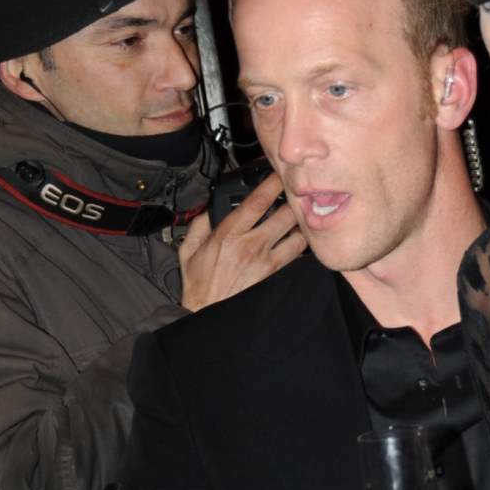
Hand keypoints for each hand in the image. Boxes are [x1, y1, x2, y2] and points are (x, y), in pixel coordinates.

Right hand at [178, 173, 305, 311]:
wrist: (208, 314)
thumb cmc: (199, 283)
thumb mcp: (189, 249)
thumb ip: (201, 223)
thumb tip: (212, 208)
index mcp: (228, 234)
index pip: (257, 202)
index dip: (272, 184)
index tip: (279, 175)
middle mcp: (252, 246)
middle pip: (285, 216)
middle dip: (293, 202)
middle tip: (296, 195)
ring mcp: (267, 263)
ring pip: (298, 237)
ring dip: (300, 226)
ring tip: (300, 219)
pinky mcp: (275, 277)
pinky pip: (296, 258)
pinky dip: (300, 248)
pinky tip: (298, 242)